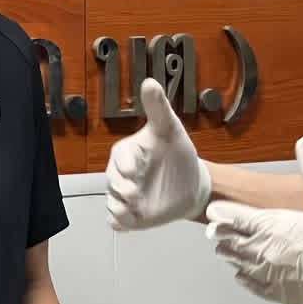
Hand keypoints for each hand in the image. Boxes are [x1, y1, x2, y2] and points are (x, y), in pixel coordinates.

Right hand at [106, 78, 210, 229]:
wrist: (191, 186)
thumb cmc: (178, 154)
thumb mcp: (170, 130)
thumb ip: (158, 108)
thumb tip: (149, 81)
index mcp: (126, 152)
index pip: (118, 158)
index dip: (125, 165)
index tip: (135, 171)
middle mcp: (120, 174)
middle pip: (112, 183)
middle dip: (121, 189)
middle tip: (136, 194)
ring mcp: (123, 196)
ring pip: (112, 203)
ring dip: (121, 208)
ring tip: (135, 209)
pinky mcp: (129, 215)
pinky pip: (115, 220)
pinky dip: (121, 222)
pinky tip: (132, 221)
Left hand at [205, 136, 302, 303]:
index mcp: (278, 227)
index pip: (238, 218)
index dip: (223, 213)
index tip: (212, 210)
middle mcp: (269, 253)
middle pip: (234, 242)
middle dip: (223, 234)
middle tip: (214, 229)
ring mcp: (275, 277)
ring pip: (241, 265)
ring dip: (231, 254)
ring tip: (224, 248)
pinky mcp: (285, 297)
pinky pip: (255, 287)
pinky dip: (245, 278)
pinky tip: (243, 274)